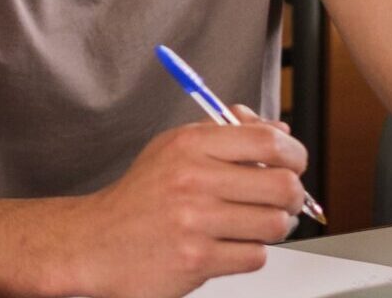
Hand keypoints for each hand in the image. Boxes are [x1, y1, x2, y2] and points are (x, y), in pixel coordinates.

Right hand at [63, 118, 308, 297]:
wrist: (96, 242)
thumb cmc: (141, 197)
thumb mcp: (175, 149)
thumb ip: (228, 135)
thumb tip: (280, 132)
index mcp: (190, 144)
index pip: (269, 142)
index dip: (294, 154)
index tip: (293, 163)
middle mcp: (193, 179)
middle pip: (282, 185)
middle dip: (292, 196)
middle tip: (281, 199)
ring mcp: (195, 222)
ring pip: (275, 224)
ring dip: (271, 227)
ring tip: (249, 224)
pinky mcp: (197, 260)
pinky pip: (255, 256)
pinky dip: (248, 253)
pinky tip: (227, 245)